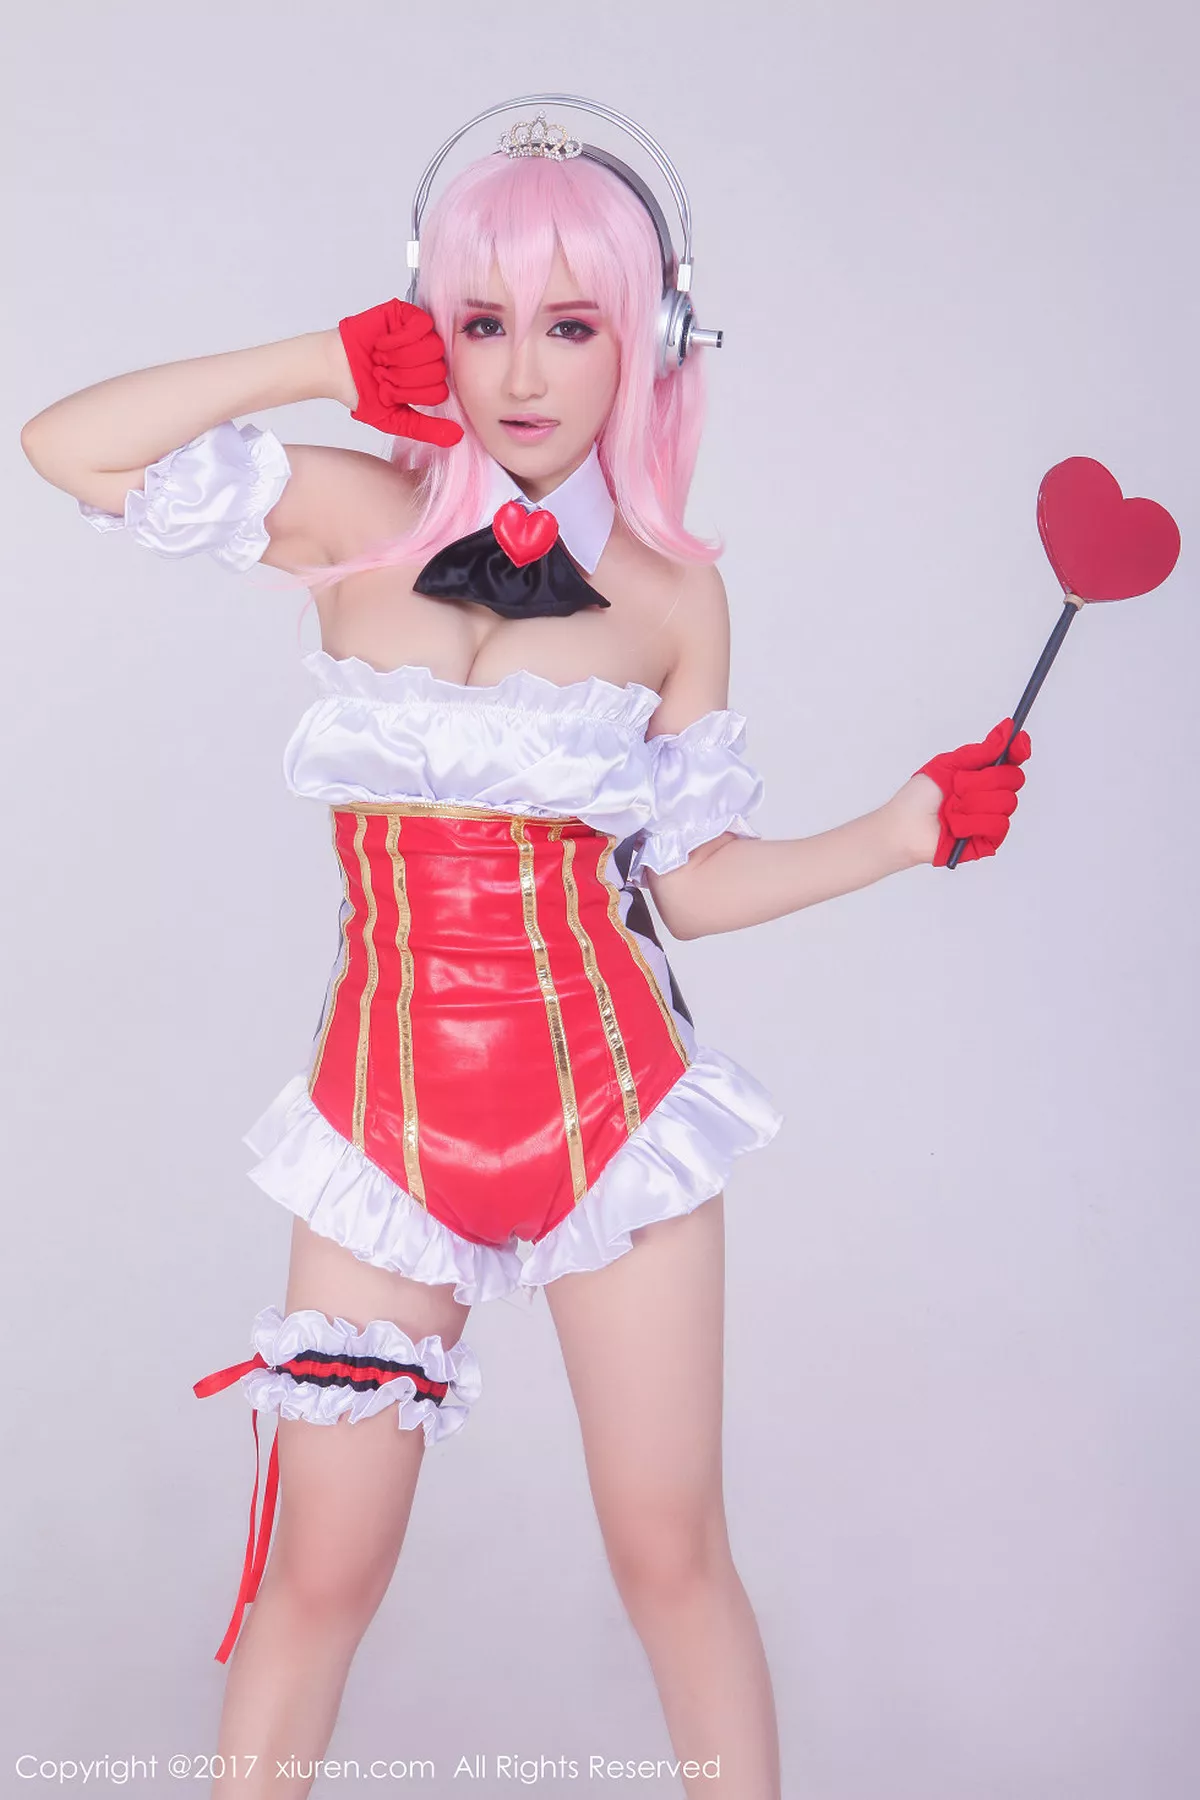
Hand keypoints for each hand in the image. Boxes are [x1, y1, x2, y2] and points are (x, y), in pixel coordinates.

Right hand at [337, 299, 463, 446]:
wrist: (335, 369)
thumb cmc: (362, 392)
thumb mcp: (396, 419)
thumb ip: (426, 428)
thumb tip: (457, 437)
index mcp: (429, 380)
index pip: (440, 392)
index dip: (412, 395)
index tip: (389, 391)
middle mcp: (428, 356)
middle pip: (438, 370)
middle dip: (405, 378)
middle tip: (382, 373)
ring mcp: (420, 333)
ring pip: (433, 348)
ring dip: (401, 358)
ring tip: (381, 358)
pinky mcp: (407, 312)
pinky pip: (422, 326)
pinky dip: (400, 339)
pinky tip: (383, 344)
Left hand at [899, 717, 1031, 866]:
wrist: (903, 828)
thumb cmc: (918, 798)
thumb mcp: (948, 765)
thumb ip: (979, 752)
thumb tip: (1005, 730)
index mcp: (981, 774)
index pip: (1011, 760)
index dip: (1018, 749)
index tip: (1019, 742)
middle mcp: (990, 794)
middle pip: (1013, 779)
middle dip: (984, 781)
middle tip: (959, 786)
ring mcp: (991, 816)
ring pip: (1006, 802)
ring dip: (974, 804)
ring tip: (952, 809)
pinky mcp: (989, 840)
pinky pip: (998, 825)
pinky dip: (973, 823)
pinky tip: (956, 826)